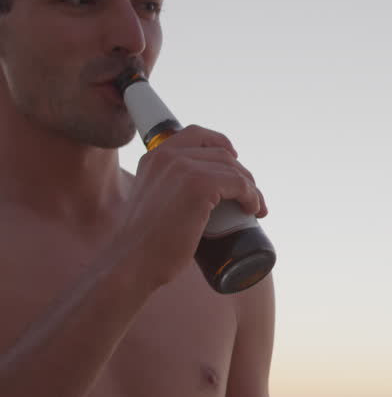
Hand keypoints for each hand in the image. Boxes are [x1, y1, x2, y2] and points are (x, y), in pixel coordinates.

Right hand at [106, 125, 266, 288]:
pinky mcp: (199, 185)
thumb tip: (203, 196)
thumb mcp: (154, 201)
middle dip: (241, 173)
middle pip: (220, 153)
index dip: (220, 143)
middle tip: (249, 197)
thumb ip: (169, 188)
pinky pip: (239, 183)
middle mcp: (166, 156)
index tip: (234, 160)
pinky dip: (252, 196)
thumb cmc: (146, 243)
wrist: (132, 263)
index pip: (196, 134)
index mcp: (154, 157)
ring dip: (251, 188)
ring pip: (233, 169)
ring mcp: (183, 168)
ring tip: (255, 208)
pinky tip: (254, 210)